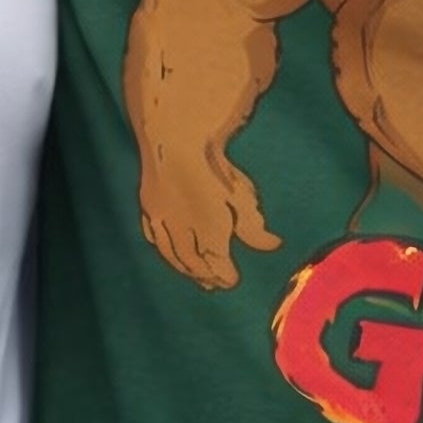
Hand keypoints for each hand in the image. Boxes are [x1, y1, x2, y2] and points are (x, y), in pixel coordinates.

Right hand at [140, 150, 274, 290]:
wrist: (174, 136)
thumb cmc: (214, 166)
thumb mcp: (242, 197)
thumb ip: (254, 227)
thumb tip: (275, 245)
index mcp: (206, 230)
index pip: (216, 263)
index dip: (224, 275)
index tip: (233, 281)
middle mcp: (180, 230)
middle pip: (191, 261)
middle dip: (203, 275)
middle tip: (214, 286)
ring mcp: (160, 218)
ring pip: (170, 252)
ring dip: (182, 267)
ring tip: (194, 276)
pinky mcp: (148, 205)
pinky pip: (153, 236)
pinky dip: (162, 248)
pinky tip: (166, 251)